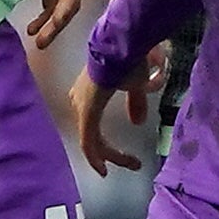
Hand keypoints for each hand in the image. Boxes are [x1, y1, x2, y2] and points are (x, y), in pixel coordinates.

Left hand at [25, 0, 85, 46]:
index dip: (65, 8)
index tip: (55, 23)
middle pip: (69, 2)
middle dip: (56, 24)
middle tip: (41, 42)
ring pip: (60, 4)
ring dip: (48, 22)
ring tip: (32, 34)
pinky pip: (52, 1)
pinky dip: (44, 15)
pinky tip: (33, 25)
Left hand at [70, 50, 161, 175]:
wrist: (121, 49)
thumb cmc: (128, 60)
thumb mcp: (135, 84)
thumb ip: (136, 103)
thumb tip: (138, 122)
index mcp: (89, 94)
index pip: (92, 125)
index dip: (104, 142)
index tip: (121, 154)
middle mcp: (80, 101)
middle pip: (91, 135)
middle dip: (111, 152)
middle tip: (132, 163)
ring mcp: (82, 108)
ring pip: (91, 141)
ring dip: (111, 155)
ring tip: (131, 164)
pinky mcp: (87, 113)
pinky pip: (88, 141)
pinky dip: (96, 157)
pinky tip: (104, 169)